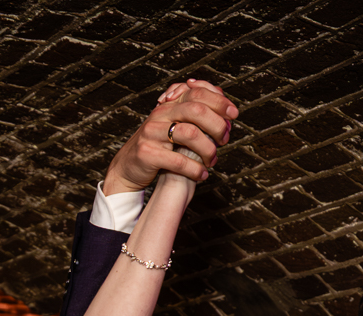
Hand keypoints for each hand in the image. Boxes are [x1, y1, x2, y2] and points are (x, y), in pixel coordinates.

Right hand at [103, 79, 238, 195]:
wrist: (128, 166)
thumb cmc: (158, 146)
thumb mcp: (173, 124)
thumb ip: (194, 114)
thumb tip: (223, 107)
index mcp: (169, 105)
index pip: (197, 93)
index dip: (219, 101)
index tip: (233, 114)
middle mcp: (160, 115)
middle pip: (196, 110)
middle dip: (217, 125)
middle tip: (224, 140)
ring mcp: (152, 133)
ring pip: (190, 134)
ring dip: (208, 150)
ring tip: (212, 161)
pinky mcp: (147, 154)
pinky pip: (178, 160)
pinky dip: (195, 169)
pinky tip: (202, 175)